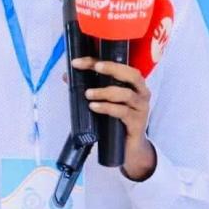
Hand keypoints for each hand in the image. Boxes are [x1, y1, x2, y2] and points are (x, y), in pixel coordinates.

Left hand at [70, 57, 156, 180]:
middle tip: (95, 68)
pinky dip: (107, 108)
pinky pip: (123, 112)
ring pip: (126, 94)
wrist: (129, 147)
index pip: (118, 65)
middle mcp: (141, 93)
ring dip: (105, 92)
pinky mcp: (137, 123)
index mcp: (133, 84)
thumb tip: (67, 76)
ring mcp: (141, 108)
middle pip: (132, 75)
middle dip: (113, 68)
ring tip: (88, 94)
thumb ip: (89, 87)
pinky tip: (95, 107)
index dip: (98, 61)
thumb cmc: (117, 120)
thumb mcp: (104, 101)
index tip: (79, 62)